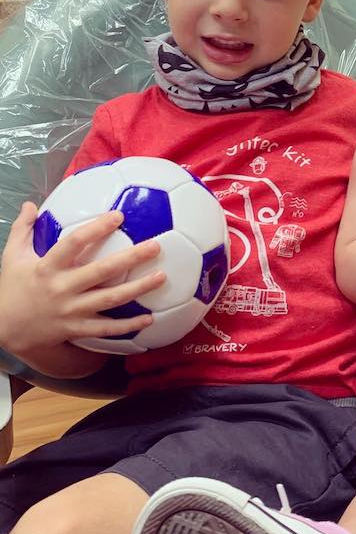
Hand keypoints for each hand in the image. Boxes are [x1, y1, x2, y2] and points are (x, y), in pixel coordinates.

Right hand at [0, 202, 164, 376]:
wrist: (4, 330)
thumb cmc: (12, 288)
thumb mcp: (11, 257)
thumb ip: (23, 229)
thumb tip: (30, 204)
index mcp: (48, 267)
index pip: (74, 243)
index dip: (97, 228)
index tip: (119, 215)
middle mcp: (62, 288)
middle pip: (101, 271)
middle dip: (130, 258)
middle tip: (156, 246)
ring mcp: (71, 311)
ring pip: (110, 300)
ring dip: (138, 289)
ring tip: (162, 277)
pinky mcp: (77, 329)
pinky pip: (107, 329)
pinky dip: (129, 326)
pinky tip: (150, 319)